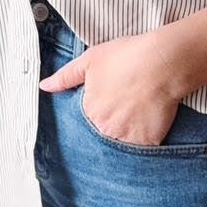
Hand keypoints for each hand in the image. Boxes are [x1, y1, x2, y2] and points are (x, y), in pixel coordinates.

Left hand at [39, 30, 181, 147]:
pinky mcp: (147, 143)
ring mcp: (126, 138)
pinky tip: (148, 124)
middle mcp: (104, 129)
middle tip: (123, 110)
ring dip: (125, 136)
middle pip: (102, 135)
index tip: (108, 104)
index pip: (85, 122)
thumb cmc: (127, 57)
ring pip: (121, 144)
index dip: (97, 113)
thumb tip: (44, 86)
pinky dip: (143, 141)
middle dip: (109, 126)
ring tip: (135, 117)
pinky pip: (141, 150)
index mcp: (88, 111)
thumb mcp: (90, 60)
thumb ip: (65, 76)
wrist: (162, 63)